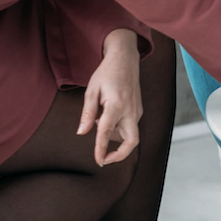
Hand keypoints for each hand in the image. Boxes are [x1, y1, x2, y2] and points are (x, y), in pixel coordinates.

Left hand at [78, 28, 143, 165]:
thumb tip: (81, 133)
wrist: (125, 59)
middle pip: (132, 141)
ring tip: (98, 122)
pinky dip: (118, 129)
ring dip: (115, 138)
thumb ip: (87, 113)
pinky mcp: (138, 110)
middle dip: (120, 155)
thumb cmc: (107, 73)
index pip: (106, 132)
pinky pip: (130, 127)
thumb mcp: (92, 90)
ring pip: (130, 135)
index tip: (98, 161)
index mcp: (116, 105)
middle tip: (104, 158)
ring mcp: (137, 110)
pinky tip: (106, 118)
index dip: (101, 149)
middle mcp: (130, 110)